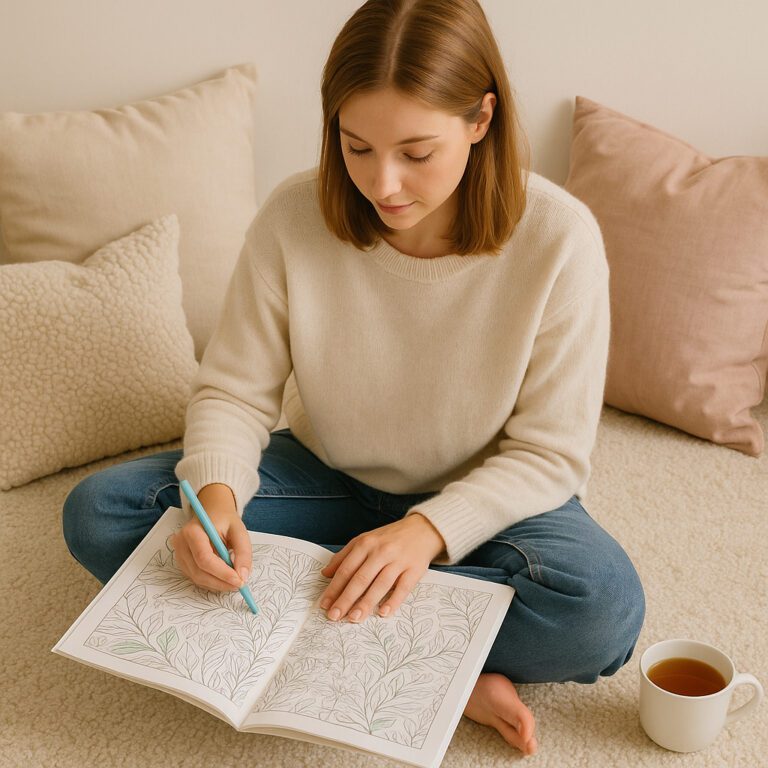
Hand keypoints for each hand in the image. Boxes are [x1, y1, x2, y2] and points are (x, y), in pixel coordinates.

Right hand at [170, 483, 251, 591]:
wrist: (212, 513)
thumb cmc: (225, 521)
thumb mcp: (239, 530)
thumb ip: (243, 552)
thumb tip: (243, 576)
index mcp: (192, 531)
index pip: (204, 558)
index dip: (222, 573)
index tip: (239, 580)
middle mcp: (181, 544)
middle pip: (199, 572)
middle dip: (221, 582)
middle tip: (240, 584)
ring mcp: (179, 554)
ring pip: (197, 578)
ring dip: (217, 584)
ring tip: (234, 581)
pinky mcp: (183, 562)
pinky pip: (196, 578)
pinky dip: (212, 582)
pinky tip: (224, 578)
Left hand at [319, 513, 444, 622]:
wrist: (422, 529)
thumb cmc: (389, 538)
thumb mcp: (365, 540)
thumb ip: (344, 556)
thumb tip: (325, 574)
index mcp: (366, 543)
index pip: (346, 569)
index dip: (334, 588)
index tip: (324, 604)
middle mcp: (381, 551)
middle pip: (361, 578)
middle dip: (346, 599)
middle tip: (334, 616)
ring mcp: (398, 560)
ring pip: (380, 584)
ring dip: (366, 603)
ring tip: (354, 618)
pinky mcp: (415, 569)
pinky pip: (403, 587)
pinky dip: (393, 601)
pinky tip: (383, 613)